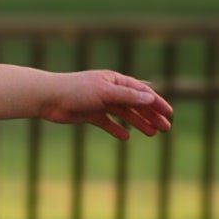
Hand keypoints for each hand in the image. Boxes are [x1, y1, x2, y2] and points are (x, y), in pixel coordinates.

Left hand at [40, 70, 171, 141]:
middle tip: (165, 128)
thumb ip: (127, 96)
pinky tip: (126, 137)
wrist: (49, 98)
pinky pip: (108, 123)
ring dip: (138, 123)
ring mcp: (100, 103)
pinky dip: (117, 129)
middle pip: (136, 104)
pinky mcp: (90, 114)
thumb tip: (150, 99)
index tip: (169, 113)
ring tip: (151, 134)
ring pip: (124, 114)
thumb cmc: (76, 90)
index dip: (157, 103)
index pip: (142, 92)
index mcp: (115, 81)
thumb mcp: (104, 92)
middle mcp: (110, 91)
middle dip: (151, 115)